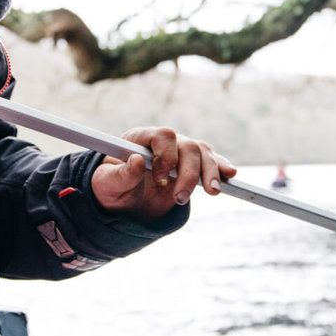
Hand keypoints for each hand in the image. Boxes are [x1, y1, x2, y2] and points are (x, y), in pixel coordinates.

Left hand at [92, 127, 236, 218]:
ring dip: (209, 173)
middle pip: (187, 146)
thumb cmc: (111, 187)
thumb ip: (120, 174)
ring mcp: (180, 153)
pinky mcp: (192, 166)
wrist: (122, 201)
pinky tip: (229, 175)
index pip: (163, 135)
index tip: (162, 177)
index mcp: (141, 138)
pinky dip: (221, 168)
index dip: (167, 154)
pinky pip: (211, 162)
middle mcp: (164, 142)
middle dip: (189, 172)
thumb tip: (137, 161)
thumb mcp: (106, 184)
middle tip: (179, 197)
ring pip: (203, 154)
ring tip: (212, 192)